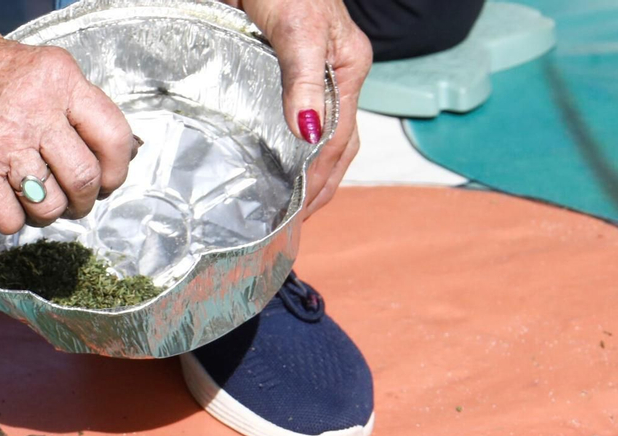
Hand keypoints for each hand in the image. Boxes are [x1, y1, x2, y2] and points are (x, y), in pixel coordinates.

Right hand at [0, 25, 134, 233]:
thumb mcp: (41, 69)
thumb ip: (75, 106)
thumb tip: (113, 153)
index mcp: (61, 80)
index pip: (114, 137)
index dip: (117, 170)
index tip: (107, 180)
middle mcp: (36, 111)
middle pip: (83, 180)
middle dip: (84, 202)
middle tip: (73, 200)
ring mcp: (4, 143)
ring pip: (49, 206)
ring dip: (48, 214)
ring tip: (37, 200)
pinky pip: (10, 220)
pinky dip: (13, 221)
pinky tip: (6, 201)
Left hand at [230, 0, 369, 215]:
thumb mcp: (298, 31)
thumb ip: (303, 81)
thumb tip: (310, 132)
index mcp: (348, 69)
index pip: (340, 140)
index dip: (322, 179)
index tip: (304, 213)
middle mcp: (331, 76)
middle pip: (335, 145)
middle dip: (319, 186)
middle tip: (296, 222)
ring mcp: (308, 75)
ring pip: (315, 133)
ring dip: (304, 170)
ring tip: (286, 204)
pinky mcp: (282, 69)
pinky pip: (290, 117)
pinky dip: (284, 146)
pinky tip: (270, 161)